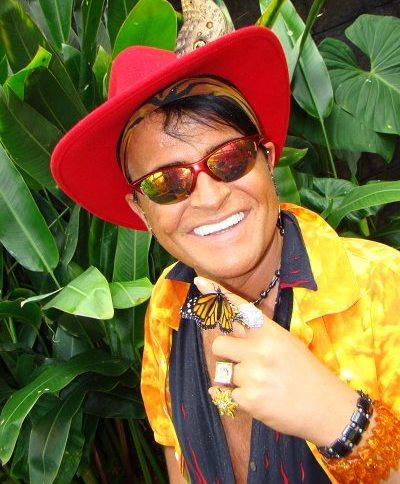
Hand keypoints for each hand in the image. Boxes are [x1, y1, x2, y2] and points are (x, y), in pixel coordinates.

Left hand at [194, 276, 358, 446]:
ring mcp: (254, 374)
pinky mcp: (250, 399)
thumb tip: (232, 327)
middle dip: (226, 354)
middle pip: (219, 344)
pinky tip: (258, 400)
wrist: (330, 409)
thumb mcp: (287, 345)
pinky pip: (225, 394)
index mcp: (271, 333)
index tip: (200, 282)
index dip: (219, 294)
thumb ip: (258, 336)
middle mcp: (260, 350)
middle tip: (244, 364)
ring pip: (222, 372)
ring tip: (260, 385)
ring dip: (236, 380)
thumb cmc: (307, 374)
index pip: (240, 309)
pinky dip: (237, 399)